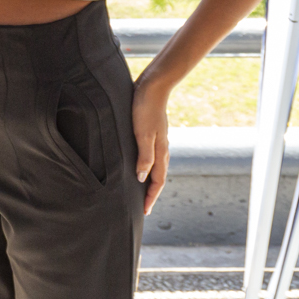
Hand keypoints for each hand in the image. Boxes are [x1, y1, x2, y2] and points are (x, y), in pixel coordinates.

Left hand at [131, 74, 170, 215]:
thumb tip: (142, 179)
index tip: (144, 211)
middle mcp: (161, 149)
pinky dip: (145, 166)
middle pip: (158, 177)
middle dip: (151, 193)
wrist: (152, 86)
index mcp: (161, 152)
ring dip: (149, 181)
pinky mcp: (150, 133)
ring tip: (140, 190)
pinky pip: (149, 156)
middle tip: (143, 207)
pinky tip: (137, 165)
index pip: (157, 181)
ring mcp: (157, 141)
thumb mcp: (143, 134)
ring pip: (154, 167)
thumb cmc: (145, 109)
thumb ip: (144, 157)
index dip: (151, 197)